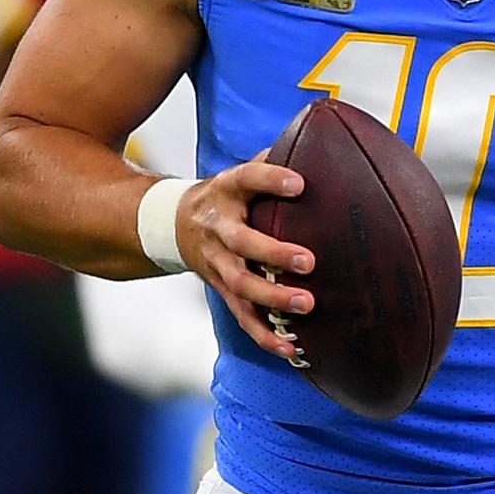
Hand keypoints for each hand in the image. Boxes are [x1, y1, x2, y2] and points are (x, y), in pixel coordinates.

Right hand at [172, 160, 314, 359]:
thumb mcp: (241, 173)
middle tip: (309, 261)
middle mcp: (219, 228)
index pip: (248, 179)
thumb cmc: (227, 196)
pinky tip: (293, 350)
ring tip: (306, 305)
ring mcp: (218, 263)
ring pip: (241, 286)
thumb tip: (321, 143)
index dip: (271, 179)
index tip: (300, 183)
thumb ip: (274, 161)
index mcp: (227, 191)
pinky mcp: (222, 290)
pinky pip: (243, 317)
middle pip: (242, 243)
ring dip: (272, 299)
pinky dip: (266, 336)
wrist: (172, 225)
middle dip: (274, 254)